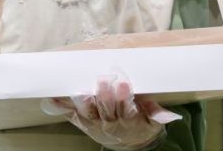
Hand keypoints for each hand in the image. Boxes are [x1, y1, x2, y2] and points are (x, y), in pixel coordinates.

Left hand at [42, 75, 180, 150]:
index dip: (124, 97)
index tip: (124, 84)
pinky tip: (51, 98)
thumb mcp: (153, 121)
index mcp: (128, 120)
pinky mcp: (82, 121)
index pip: (126, 109)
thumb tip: (172, 117)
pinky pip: (70, 114)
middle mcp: (109, 122)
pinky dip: (60, 106)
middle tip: (103, 80)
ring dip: (83, 101)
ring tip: (79, 92)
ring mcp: (94, 122)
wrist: (129, 142)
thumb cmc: (141, 123)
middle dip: (104, 95)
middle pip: (105, 109)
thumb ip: (158, 115)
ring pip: (88, 112)